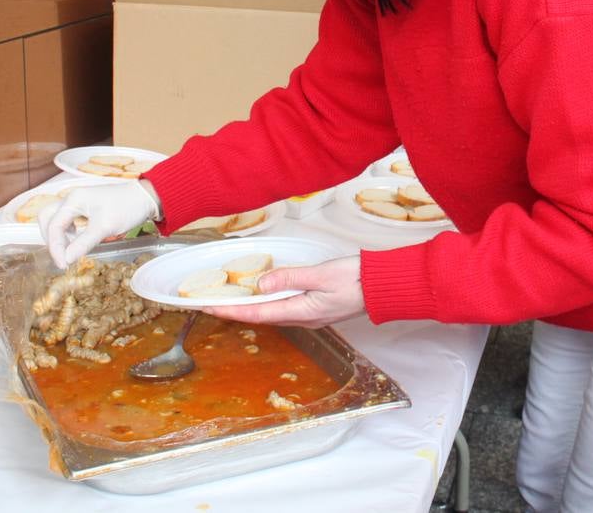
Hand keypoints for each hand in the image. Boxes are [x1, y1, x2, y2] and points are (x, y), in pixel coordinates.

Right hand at [39, 180, 159, 267]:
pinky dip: (66, 232)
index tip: (63, 265)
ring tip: (69, 250)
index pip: (54, 225)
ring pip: (56, 219)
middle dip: (50, 239)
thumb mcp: (104, 228)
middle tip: (61, 256)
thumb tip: (65, 260)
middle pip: (47, 218)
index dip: (55, 247)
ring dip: (58, 236)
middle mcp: (72, 198)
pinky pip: (66, 220)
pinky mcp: (84, 208)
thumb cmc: (127, 208)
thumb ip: (83, 243)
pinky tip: (77, 240)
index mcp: (74, 199)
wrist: (145, 198)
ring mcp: (77, 202)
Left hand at [202, 256, 364, 328]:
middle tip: (213, 303)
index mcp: (301, 311)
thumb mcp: (321, 275)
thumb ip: (290, 278)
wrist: (382, 287)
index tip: (210, 307)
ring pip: (272, 313)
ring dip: (250, 307)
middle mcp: (303, 317)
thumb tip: (262, 284)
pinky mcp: (316, 308)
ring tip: (232, 300)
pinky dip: (267, 303)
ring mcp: (310, 315)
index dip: (232, 310)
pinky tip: (263, 295)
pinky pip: (284, 308)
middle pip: (261, 316)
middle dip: (236, 310)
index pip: (258, 313)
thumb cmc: (356, 279)